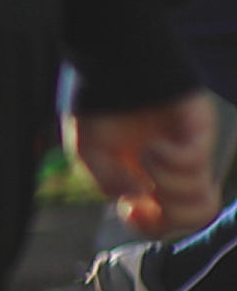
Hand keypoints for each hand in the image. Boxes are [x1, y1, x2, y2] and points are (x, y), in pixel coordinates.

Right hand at [74, 93, 220, 237]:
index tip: (129, 209)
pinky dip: (169, 160)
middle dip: (167, 215)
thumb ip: (106, 182)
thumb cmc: (99, 106)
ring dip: (168, 186)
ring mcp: (192, 151)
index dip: (149, 226)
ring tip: (146, 158)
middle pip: (194, 216)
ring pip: (202, 198)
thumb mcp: (87, 152)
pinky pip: (195, 163)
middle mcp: (176, 168)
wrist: (113, 64)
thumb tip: (137, 198)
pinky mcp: (200, 133)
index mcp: (149, 177)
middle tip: (146, 196)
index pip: (166, 220)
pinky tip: (152, 145)